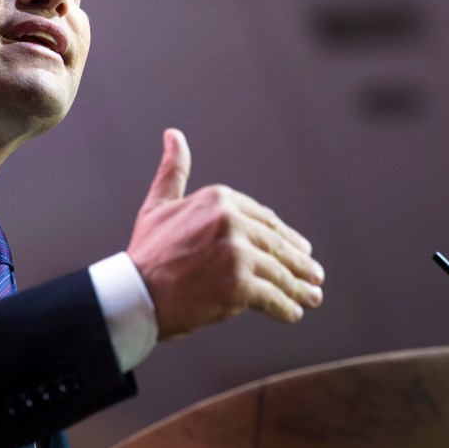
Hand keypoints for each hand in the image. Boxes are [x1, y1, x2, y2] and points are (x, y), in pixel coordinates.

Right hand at [127, 129, 323, 338]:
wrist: (134, 294)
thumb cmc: (146, 253)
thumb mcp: (159, 204)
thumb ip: (173, 170)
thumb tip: (174, 134)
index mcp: (219, 199)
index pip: (265, 220)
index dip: (286, 237)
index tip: (300, 249)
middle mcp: (231, 221)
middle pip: (277, 245)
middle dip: (299, 264)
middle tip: (315, 276)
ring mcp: (237, 254)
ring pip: (279, 272)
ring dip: (300, 288)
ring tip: (311, 297)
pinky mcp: (240, 286)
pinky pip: (273, 298)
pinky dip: (287, 308)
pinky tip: (293, 313)